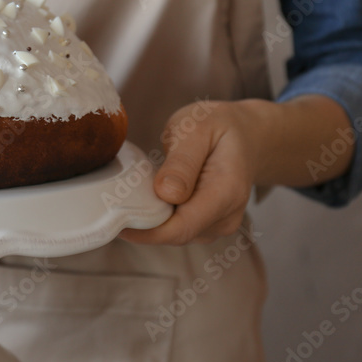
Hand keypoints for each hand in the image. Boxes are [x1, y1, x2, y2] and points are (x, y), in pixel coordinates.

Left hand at [119, 95, 351, 245]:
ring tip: (137, 188)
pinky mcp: (207, 225)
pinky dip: (158, 214)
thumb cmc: (218, 126)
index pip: (182, 228)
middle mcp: (225, 217)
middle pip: (174, 234)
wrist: (246, 135)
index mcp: (226, 192)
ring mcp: (217, 225)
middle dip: (143, 222)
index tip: (116, 216)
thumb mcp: (197, 128)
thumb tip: (166, 194)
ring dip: (150, 217)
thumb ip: (183, 161)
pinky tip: (151, 193)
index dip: (145, 230)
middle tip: (115, 196)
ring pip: (172, 233)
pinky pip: (176, 227)